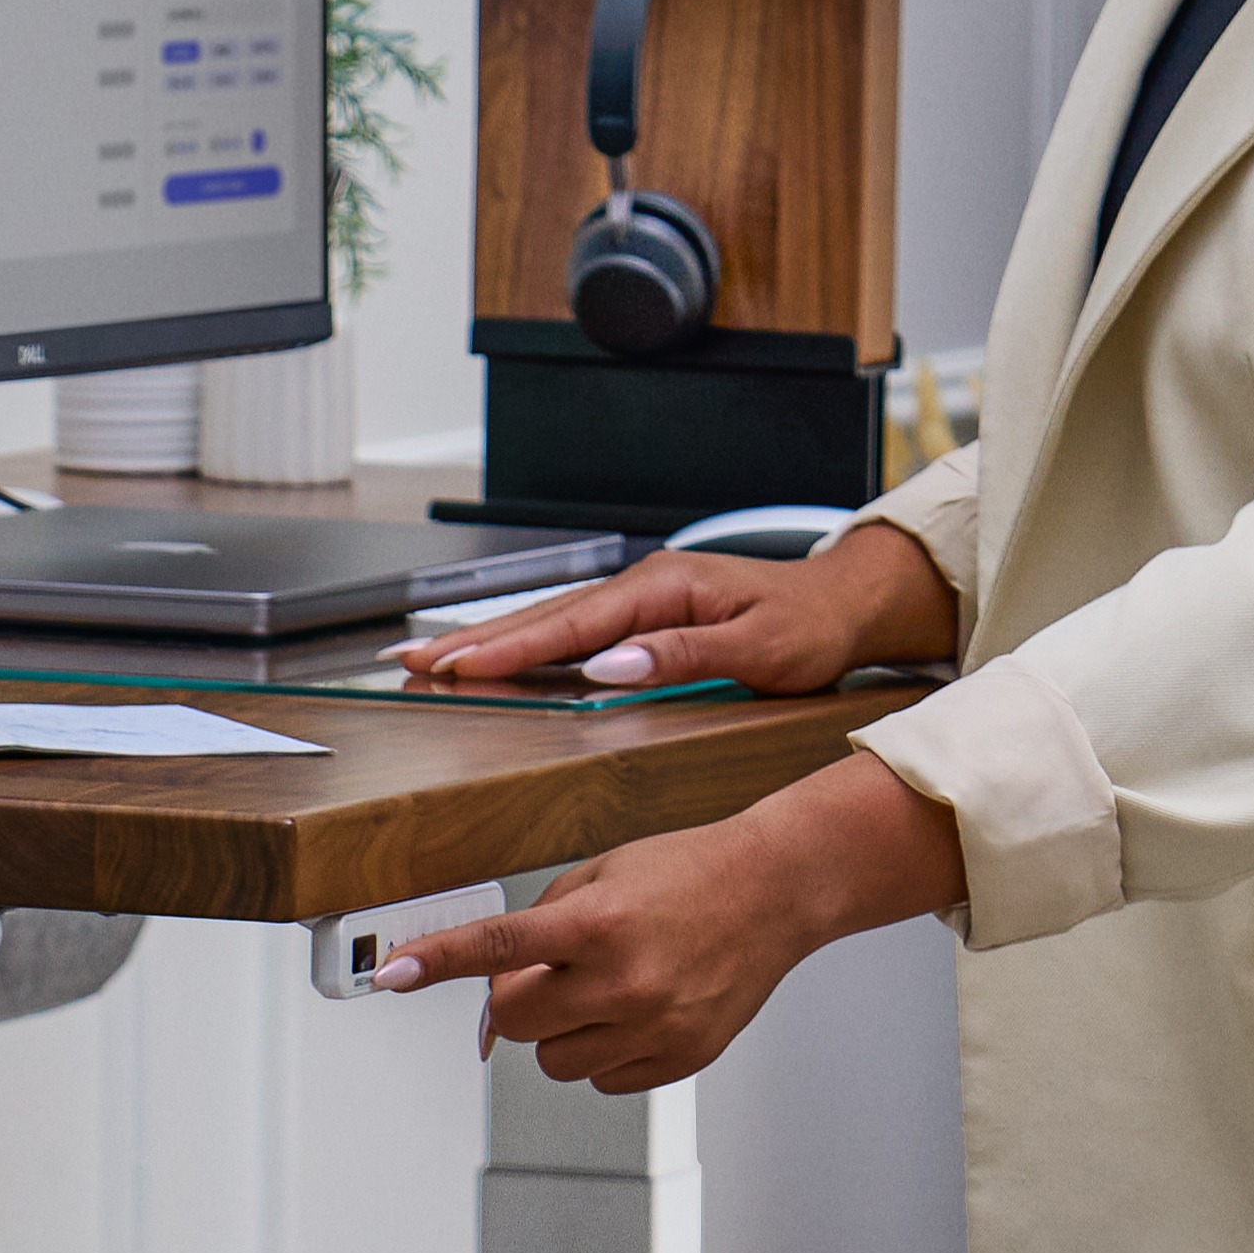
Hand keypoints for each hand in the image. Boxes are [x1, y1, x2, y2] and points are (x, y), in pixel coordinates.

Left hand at [375, 755, 966, 1088]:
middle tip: (556, 971)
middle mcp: (624, 981)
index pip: (497, 950)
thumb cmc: (688, 874)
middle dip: (520, 1001)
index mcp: (596, 922)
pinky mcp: (680, 1059)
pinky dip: (605, 1052)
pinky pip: (603, 1081)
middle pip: (516, 1023)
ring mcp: (655, 1027)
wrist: (775, 891)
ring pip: (555, 1063)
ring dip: (562, 1031)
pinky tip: (638, 1011)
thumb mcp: (601, 873)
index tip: (394, 974)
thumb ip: (537, 931)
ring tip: (605, 989)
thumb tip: (492, 1010)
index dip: (437, 961)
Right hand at [392, 519, 960, 695]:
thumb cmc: (809, 628)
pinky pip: (572, 631)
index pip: (573, 624)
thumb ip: (684, 657)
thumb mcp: (758, 650)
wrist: (842, 607)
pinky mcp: (642, 617)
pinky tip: (494, 659)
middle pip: (544, 616)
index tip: (462, 666)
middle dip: (473, 640)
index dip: (512, 649)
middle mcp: (644, 586)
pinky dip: (527, 645)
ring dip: (489, 641)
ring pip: (550, 622)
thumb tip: (612, 667)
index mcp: (665, 587)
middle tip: (411, 660)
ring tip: (430, 658)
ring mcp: (640, 599)